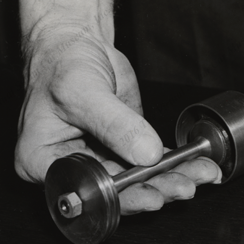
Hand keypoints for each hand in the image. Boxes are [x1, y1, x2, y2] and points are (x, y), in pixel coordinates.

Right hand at [16, 25, 220, 214]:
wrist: (77, 45)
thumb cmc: (61, 64)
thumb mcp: (83, 92)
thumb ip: (115, 124)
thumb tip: (147, 153)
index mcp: (44, 162)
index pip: (86, 192)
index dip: (121, 199)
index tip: (152, 196)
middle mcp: (74, 167)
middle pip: (117, 192)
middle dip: (156, 190)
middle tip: (184, 186)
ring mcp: (101, 158)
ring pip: (139, 179)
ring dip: (171, 178)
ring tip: (200, 174)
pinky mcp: (124, 146)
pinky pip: (150, 161)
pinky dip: (175, 163)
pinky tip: (197, 165)